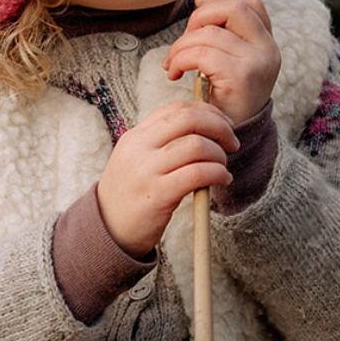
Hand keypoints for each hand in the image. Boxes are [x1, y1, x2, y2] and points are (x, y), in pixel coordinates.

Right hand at [97, 100, 239, 257]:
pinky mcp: (157, 195)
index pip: (177, 108)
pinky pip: (198, 173)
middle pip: (190, 119)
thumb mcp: (138, 158)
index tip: (223, 123)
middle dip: (219, 126)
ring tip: (223, 166)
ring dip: (219, 154)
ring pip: (197, 146)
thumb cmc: (133, 193)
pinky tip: (223, 180)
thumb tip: (206, 124)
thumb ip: (163, 141)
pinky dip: (218, 173)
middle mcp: (139, 148)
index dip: (208, 111)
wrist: (107, 232)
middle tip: (232, 141)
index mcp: (136, 136)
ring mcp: (146, 171)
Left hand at [162, 0, 280, 124]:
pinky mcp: (241, 76)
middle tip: (184, 41)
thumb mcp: (232, 63)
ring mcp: (258, 62)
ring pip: (210, 33)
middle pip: (233, 9)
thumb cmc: (224, 101)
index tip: (198, 9)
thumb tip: (202, 4)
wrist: (231, 140)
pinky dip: (179, 59)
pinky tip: (174, 73)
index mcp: (267, 43)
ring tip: (172, 63)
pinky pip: (202, 54)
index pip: (251, 4)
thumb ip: (226, 36)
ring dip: (180, 45)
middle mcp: (268, 49)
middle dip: (200, 18)